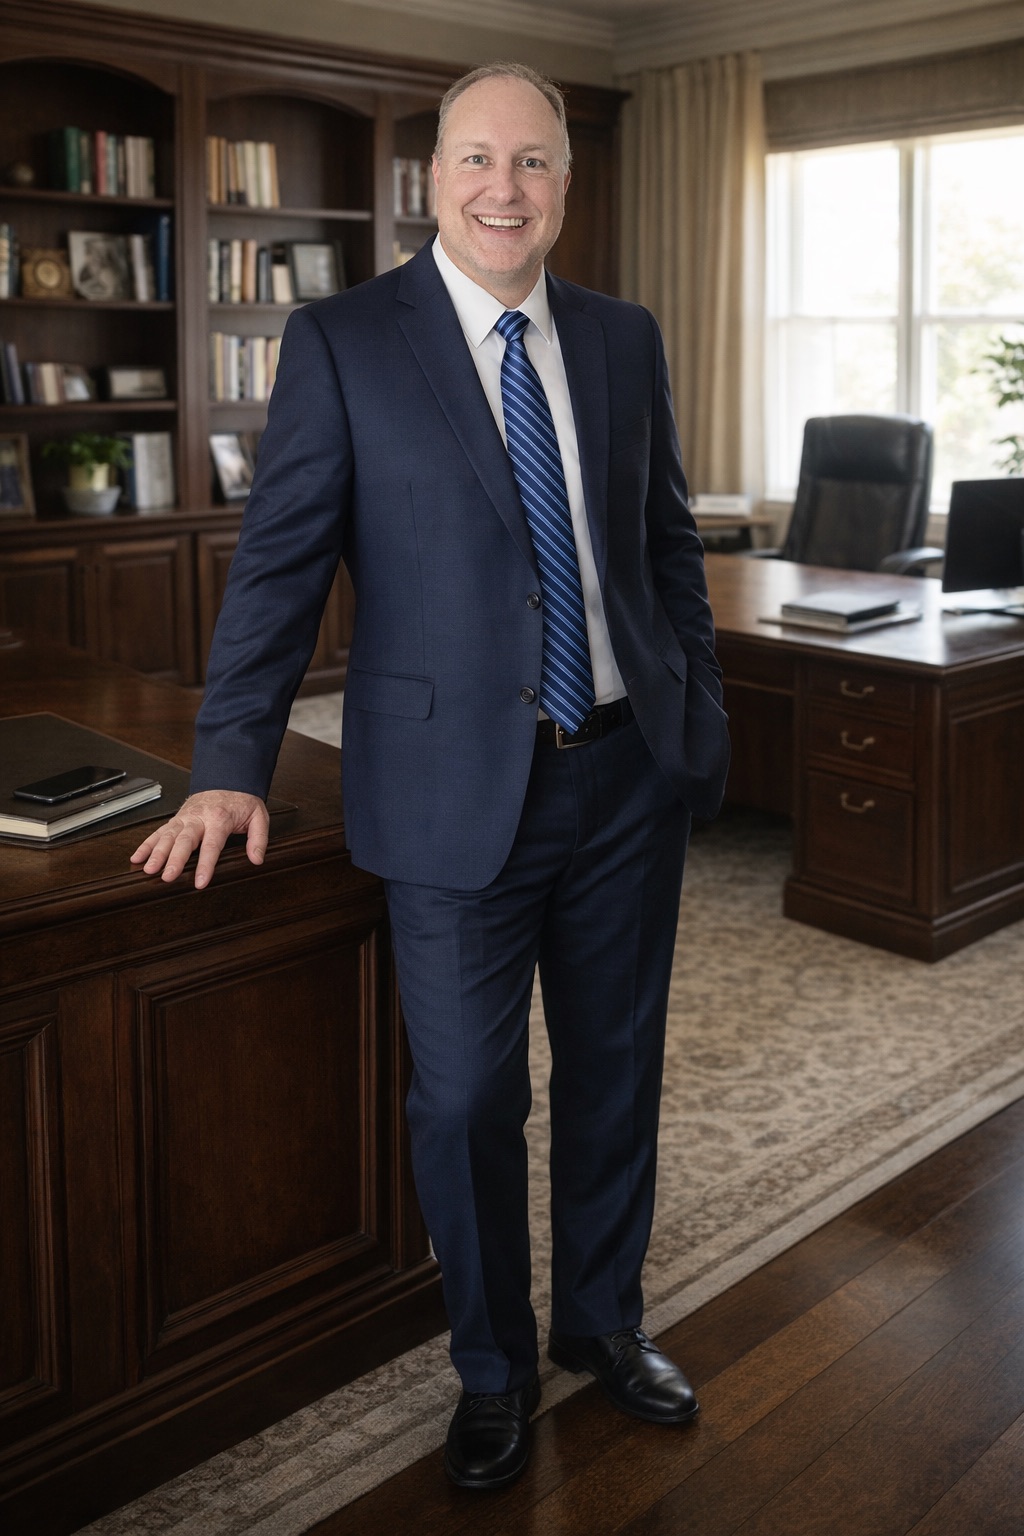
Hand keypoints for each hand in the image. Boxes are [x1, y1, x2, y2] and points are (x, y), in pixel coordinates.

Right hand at [130, 790, 268, 888]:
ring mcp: (184, 818)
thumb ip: (258, 838)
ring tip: (148, 869)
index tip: (200, 881)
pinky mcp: (176, 819)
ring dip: (156, 852)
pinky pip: (159, 832)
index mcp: (220, 818)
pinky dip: (146, 844)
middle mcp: (198, 818)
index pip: (212, 844)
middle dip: (174, 859)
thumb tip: (257, 859)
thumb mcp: (258, 816)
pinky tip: (137, 858)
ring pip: (168, 836)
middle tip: (167, 876)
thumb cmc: (241, 801)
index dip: (206, 864)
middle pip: (184, 840)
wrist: (227, 779)